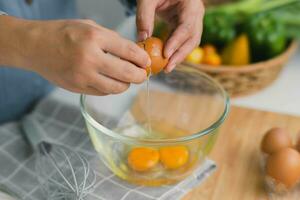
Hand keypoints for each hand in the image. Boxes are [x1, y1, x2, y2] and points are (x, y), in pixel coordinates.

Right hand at [0, 16, 149, 94]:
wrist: (35, 46)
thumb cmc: (62, 33)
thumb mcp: (89, 26)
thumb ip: (112, 39)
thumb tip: (133, 53)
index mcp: (94, 38)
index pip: (129, 51)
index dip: (142, 58)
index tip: (147, 62)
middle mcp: (89, 59)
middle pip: (127, 74)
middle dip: (140, 76)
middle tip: (142, 74)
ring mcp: (82, 77)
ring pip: (116, 88)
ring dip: (126, 84)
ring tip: (127, 79)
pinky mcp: (77, 88)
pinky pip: (103, 92)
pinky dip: (111, 88)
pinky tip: (110, 81)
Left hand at [136, 0, 204, 71]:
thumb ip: (144, 17)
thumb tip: (142, 40)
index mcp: (191, 4)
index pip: (187, 26)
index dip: (177, 42)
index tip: (166, 54)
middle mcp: (196, 13)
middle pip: (193, 38)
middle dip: (180, 55)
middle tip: (167, 68)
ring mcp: (193, 20)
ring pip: (190, 42)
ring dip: (179, 56)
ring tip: (166, 68)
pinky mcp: (185, 26)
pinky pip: (183, 41)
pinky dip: (175, 51)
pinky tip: (166, 60)